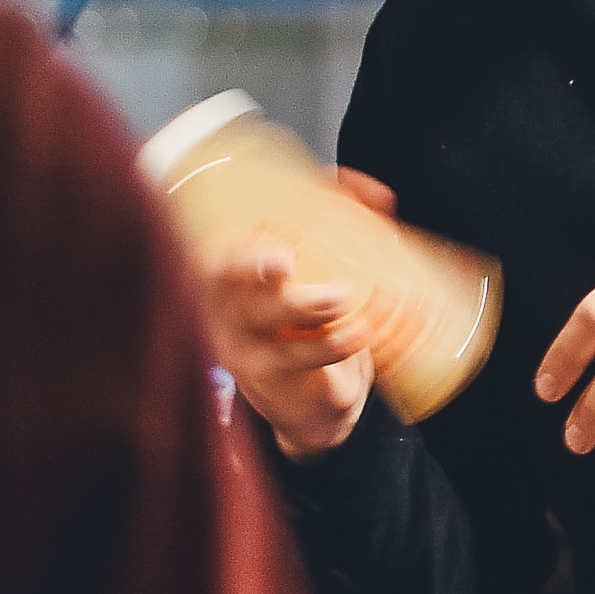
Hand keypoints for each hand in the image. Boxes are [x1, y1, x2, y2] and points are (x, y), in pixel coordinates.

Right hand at [196, 169, 399, 459]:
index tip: (267, 237)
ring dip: (305, 308)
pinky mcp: (277, 379)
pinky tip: (358, 331)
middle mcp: (230, 310)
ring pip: (265, 323)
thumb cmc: (305, 320)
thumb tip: (374, 193)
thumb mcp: (316, 267)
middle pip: (231, 286)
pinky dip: (332, 344)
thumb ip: (338, 221)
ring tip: (341, 297)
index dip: (239, 245)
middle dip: (254, 268)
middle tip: (286, 261)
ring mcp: (248, 348)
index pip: (219, 254)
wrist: (308, 400)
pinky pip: (298, 360)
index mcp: (233, 275)